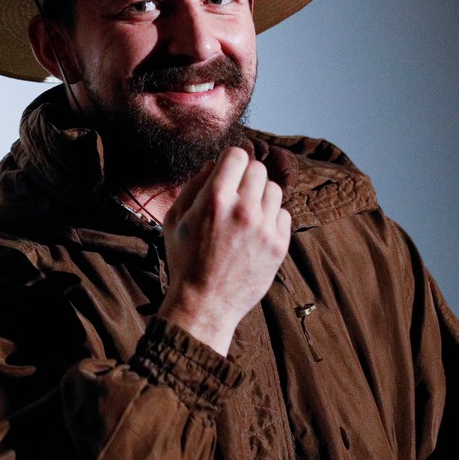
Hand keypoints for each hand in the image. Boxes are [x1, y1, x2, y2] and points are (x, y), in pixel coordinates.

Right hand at [158, 146, 290, 354]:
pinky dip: (272, 218)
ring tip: (247, 213)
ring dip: (261, 195)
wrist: (204, 304)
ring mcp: (265, 228)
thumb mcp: (174, 220)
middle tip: (237, 193)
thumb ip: (193, 186)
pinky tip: (256, 231)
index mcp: (215, 198)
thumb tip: (213, 165)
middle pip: (258, 169)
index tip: (229, 169)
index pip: (238, 154)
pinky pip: (284, 214)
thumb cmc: (184, 260)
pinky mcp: (279, 246)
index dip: (232, 159)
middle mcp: (243, 209)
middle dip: (246, 176)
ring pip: (274, 189)